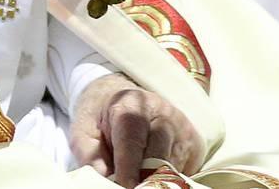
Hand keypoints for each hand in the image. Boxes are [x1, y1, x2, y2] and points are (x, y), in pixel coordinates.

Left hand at [70, 73, 204, 185]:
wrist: (123, 97)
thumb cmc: (101, 118)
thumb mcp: (84, 133)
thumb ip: (91, 157)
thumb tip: (105, 181)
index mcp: (131, 105)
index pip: (133, 142)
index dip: (128, 171)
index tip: (123, 186)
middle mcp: (162, 113)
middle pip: (158, 158)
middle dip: (143, 180)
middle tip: (130, 185)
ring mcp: (182, 127)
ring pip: (172, 168)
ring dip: (154, 179)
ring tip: (137, 178)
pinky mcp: (194, 142)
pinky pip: (183, 170)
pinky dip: (167, 179)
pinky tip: (152, 173)